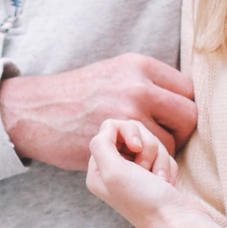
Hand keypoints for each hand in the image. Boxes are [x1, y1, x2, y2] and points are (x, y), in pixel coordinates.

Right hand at [1, 54, 195, 170]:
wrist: (38, 112)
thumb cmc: (76, 97)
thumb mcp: (114, 73)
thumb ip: (146, 82)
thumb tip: (181, 99)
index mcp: (140, 65)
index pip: (187, 89)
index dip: (181, 107)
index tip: (169, 120)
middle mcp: (139, 85)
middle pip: (189, 115)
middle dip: (181, 131)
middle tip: (163, 139)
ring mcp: (130, 113)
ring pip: (174, 141)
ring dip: (162, 151)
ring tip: (142, 151)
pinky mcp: (119, 139)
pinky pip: (153, 156)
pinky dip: (146, 162)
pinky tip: (130, 158)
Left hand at [85, 116, 219, 227]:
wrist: (178, 223)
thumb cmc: (145, 200)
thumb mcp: (113, 171)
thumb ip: (101, 144)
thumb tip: (109, 127)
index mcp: (98, 170)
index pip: (109, 129)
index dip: (128, 133)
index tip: (136, 148)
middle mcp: (114, 171)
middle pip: (132, 132)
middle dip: (146, 146)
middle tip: (146, 168)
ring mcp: (136, 173)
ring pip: (150, 143)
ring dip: (159, 158)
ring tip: (159, 179)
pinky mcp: (155, 176)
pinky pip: (164, 156)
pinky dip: (168, 167)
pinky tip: (166, 184)